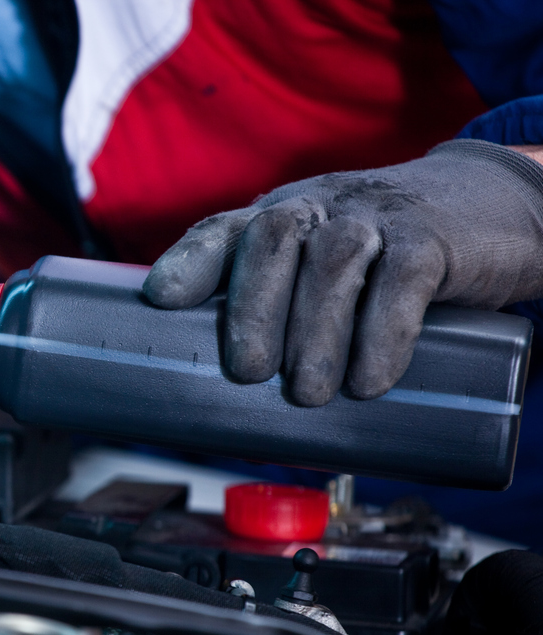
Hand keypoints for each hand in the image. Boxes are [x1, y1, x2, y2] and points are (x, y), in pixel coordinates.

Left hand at [143, 140, 542, 405]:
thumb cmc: (385, 255)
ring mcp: (376, 218)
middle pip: (272, 240)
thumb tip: (228, 406)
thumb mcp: (323, 267)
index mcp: (280, 217)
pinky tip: (370, 378)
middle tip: (249, 371)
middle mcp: (319, 208)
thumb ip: (281, 315)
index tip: (162, 298)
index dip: (190, 261)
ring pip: (333, 261)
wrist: (491, 208)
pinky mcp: (433, 239)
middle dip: (252, 309)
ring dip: (315, 332)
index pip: (224, 229)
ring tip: (309, 393)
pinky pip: (403, 277)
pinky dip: (384, 332)